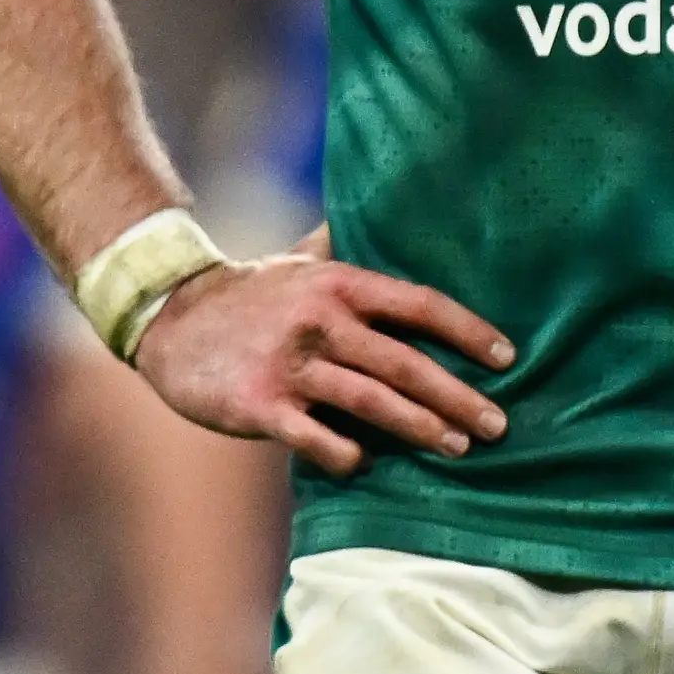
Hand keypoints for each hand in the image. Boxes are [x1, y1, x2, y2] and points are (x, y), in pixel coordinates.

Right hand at [130, 232, 513, 477]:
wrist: (166, 317)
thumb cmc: (248, 294)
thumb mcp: (299, 262)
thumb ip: (344, 247)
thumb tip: (387, 209)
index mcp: (336, 285)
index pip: (417, 304)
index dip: (467, 331)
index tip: (507, 357)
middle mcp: (318, 321)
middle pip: (404, 362)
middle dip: (457, 396)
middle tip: (498, 425)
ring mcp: (288, 365)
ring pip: (369, 400)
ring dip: (418, 427)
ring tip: (457, 447)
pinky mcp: (258, 404)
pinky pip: (313, 436)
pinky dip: (343, 452)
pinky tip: (365, 464)